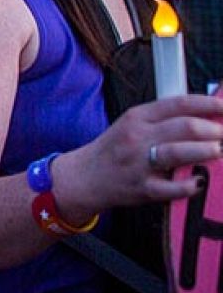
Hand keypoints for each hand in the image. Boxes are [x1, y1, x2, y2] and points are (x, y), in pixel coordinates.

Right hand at [56, 94, 222, 215]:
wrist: (85, 177)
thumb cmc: (115, 150)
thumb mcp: (133, 125)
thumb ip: (165, 118)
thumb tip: (207, 115)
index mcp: (137, 117)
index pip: (179, 103)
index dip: (208, 104)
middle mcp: (137, 137)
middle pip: (185, 127)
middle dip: (215, 130)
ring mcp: (139, 163)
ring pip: (179, 152)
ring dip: (206, 151)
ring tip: (219, 151)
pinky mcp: (142, 188)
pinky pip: (173, 187)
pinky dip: (192, 184)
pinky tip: (200, 181)